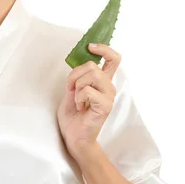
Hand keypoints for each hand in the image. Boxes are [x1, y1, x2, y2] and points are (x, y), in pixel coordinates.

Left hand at [56, 43, 121, 158]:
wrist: (73, 136)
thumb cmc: (73, 115)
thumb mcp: (72, 89)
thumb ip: (79, 75)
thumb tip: (80, 59)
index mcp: (102, 82)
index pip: (113, 59)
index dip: (104, 49)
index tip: (90, 46)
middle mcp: (109, 87)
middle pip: (93, 66)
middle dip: (74, 74)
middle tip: (71, 88)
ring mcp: (109, 97)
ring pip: (92, 75)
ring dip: (77, 85)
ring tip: (77, 99)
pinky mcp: (105, 106)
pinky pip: (88, 90)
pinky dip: (79, 97)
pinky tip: (80, 107)